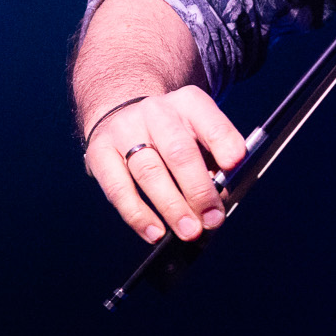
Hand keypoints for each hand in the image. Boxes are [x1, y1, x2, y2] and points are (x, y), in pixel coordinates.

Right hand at [83, 85, 248, 244]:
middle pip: (178, 151)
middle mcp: (156, 112)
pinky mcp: (100, 152)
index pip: (209, 119)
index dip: (223, 141)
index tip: (235, 164)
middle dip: (198, 189)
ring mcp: (124, 130)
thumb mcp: (197, 135)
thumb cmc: (173, 136)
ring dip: (172, 207)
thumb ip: (212, 162)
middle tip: (213, 219)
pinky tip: (155, 233)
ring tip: (189, 232)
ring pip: (149, 172)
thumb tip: (217, 202)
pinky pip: (118, 188)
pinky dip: (137, 215)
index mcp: (188, 103)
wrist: (122, 115)